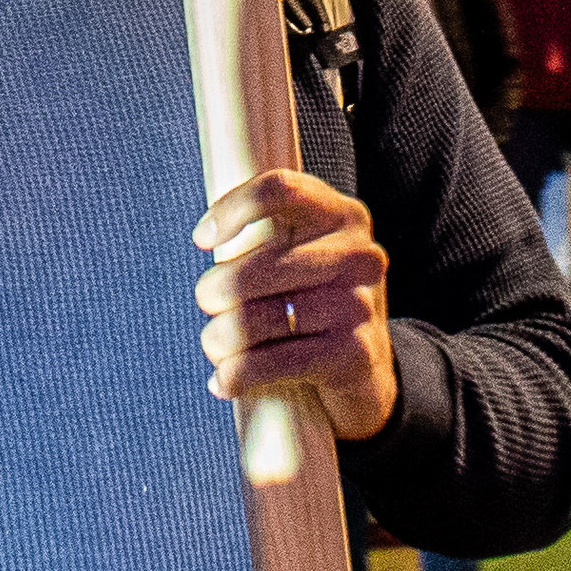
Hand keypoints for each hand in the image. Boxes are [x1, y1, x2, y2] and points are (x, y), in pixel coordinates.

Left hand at [194, 170, 398, 441]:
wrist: (368, 371)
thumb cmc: (313, 303)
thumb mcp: (302, 255)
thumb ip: (265, 234)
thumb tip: (206, 239)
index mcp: (343, 216)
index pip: (280, 189)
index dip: (231, 209)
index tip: (202, 239)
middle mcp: (359, 254)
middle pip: (257, 266)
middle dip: (214, 290)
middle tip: (207, 303)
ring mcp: (360, 305)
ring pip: (257, 319)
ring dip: (218, 338)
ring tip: (214, 344)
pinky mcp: (353, 354)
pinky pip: (273, 363)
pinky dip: (236, 375)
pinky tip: (223, 381)